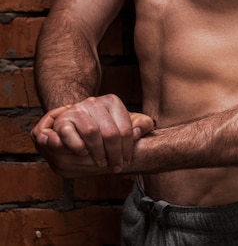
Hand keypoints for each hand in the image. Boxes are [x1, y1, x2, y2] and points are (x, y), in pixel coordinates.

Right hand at [31, 94, 153, 173]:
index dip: (127, 150)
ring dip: (98, 152)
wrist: (78, 123)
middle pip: (110, 133)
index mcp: (112, 102)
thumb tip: (138, 132)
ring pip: (91, 132)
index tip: (126, 162)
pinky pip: (69, 134)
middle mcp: (95, 102)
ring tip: (101, 162)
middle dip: (115, 155)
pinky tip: (83, 153)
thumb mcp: (128, 122)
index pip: (125, 129)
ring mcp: (77, 109)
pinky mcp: (62, 120)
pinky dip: (77, 146)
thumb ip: (143, 124)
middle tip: (115, 167)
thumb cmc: (107, 126)